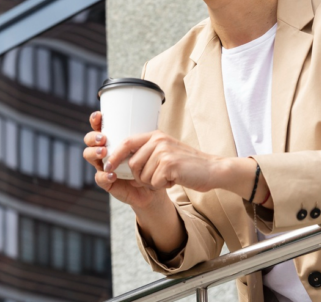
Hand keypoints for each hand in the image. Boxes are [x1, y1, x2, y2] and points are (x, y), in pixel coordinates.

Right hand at [82, 111, 167, 209]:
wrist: (152, 186)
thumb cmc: (148, 162)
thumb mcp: (146, 146)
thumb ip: (142, 135)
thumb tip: (146, 117)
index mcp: (111, 140)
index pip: (98, 127)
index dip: (95, 120)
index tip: (99, 116)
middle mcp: (103, 151)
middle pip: (89, 140)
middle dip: (93, 137)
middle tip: (103, 139)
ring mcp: (102, 165)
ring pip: (89, 155)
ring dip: (94, 152)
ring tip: (104, 152)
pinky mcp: (105, 181)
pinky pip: (99, 178)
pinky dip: (104, 175)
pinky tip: (112, 174)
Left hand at [105, 130, 225, 192]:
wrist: (213, 170)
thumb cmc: (188, 166)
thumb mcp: (166, 153)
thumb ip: (148, 154)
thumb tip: (122, 166)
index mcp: (155, 135)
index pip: (127, 142)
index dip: (115, 155)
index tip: (108, 166)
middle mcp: (158, 140)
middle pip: (132, 164)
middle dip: (139, 178)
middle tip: (156, 179)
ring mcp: (163, 151)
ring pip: (142, 176)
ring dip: (153, 183)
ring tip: (168, 178)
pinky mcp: (169, 164)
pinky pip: (154, 182)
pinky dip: (162, 186)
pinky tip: (174, 180)